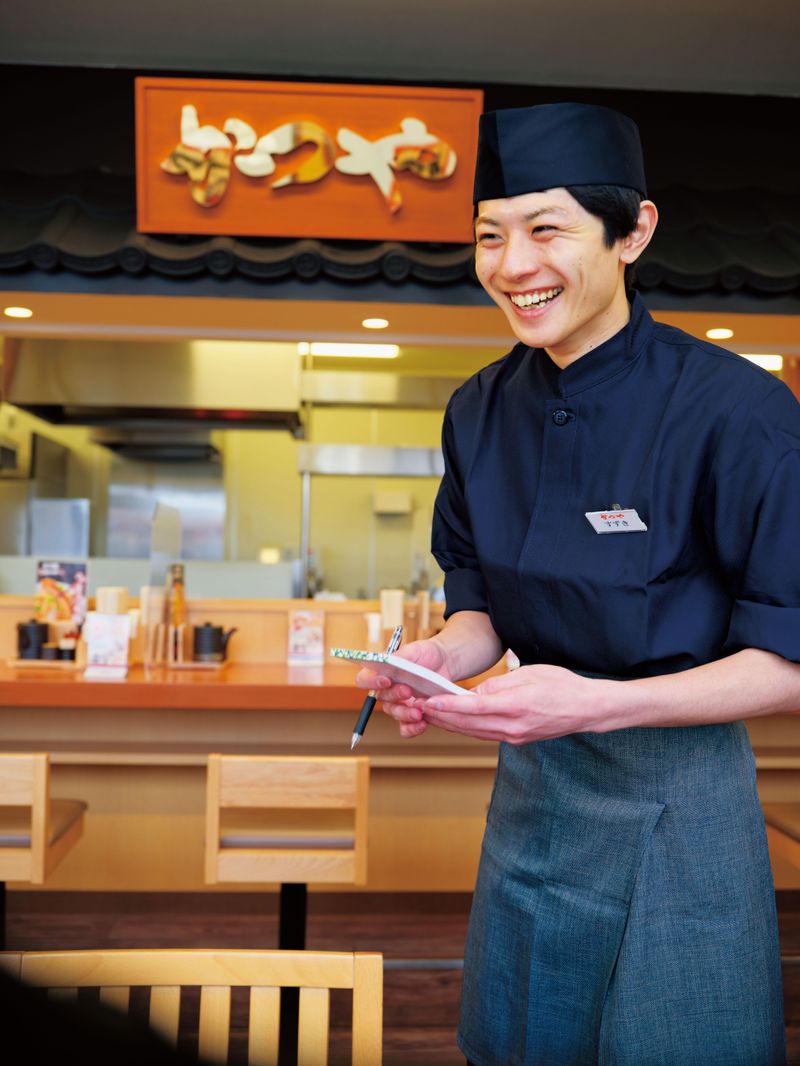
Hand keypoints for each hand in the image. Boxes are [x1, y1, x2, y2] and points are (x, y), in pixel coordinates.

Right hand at [355, 638, 452, 739]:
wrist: (444, 662)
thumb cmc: (425, 653)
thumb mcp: (413, 650)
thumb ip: (399, 657)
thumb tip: (387, 662)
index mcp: (381, 672)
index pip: (364, 680)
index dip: (371, 682)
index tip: (386, 680)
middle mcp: (387, 689)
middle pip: (381, 699)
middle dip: (394, 696)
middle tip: (408, 691)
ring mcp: (398, 703)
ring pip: (393, 713)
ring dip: (404, 714)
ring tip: (418, 712)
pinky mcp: (411, 714)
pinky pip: (405, 728)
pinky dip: (412, 729)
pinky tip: (422, 724)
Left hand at [418, 664, 620, 743]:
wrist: (587, 710)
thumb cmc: (562, 685)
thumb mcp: (530, 672)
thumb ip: (499, 683)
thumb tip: (474, 692)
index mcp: (516, 706)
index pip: (473, 708)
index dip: (448, 706)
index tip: (429, 702)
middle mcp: (513, 726)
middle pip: (468, 724)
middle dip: (441, 717)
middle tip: (419, 708)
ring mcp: (514, 736)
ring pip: (474, 732)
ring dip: (450, 725)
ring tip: (429, 716)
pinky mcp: (516, 740)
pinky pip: (485, 734)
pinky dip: (467, 728)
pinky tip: (454, 722)